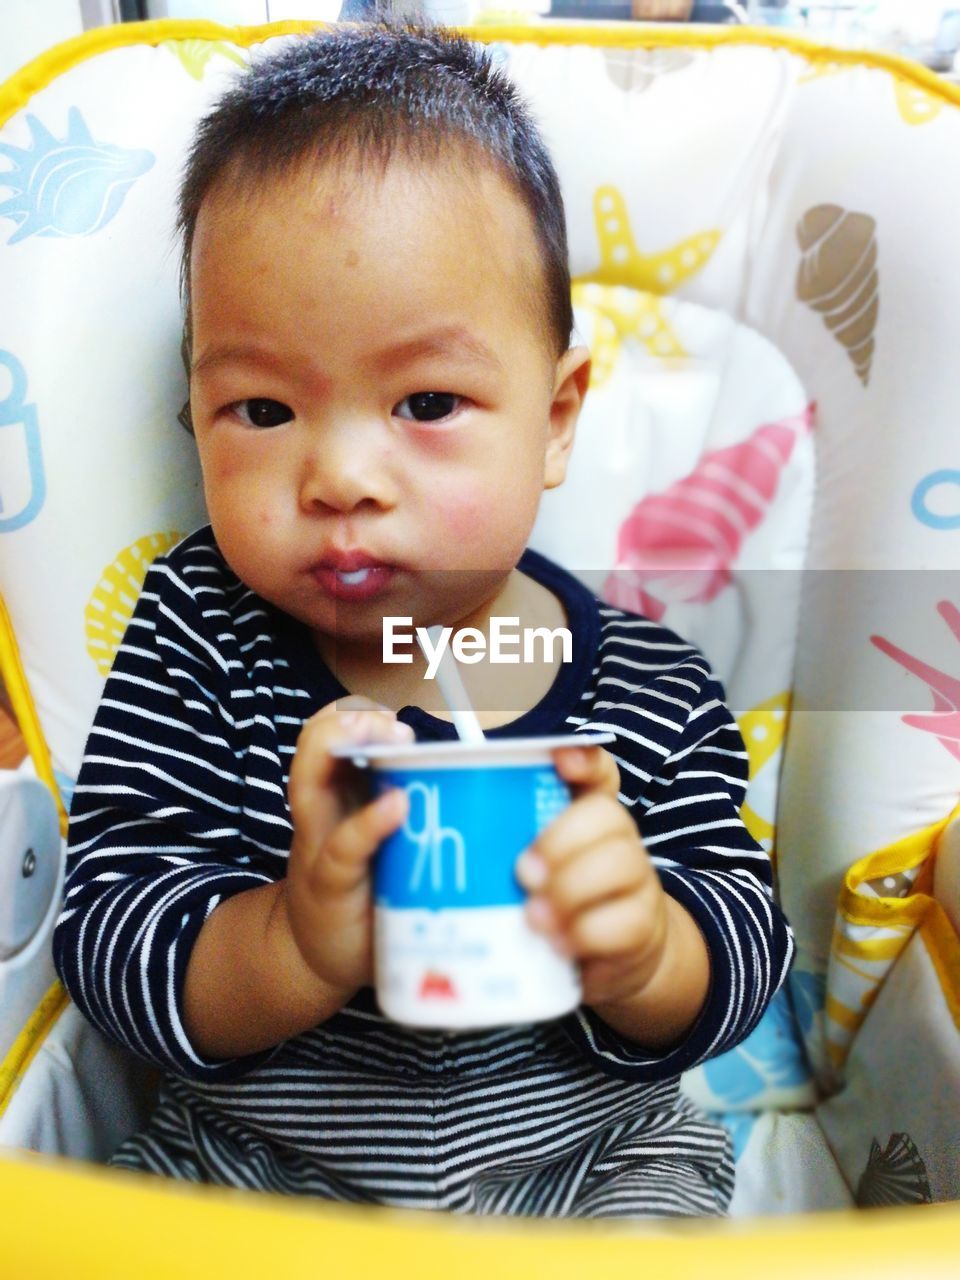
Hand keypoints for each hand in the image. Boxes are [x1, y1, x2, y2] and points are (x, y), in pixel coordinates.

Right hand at [282, 696, 413, 995]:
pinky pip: (343, 847)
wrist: (317, 956)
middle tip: (394, 722)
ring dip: (339, 745)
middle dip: (348, 719)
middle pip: (315, 744)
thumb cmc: (369, 889)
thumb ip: (426, 810)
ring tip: (383, 733)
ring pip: (308, 780)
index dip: (358, 712)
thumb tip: (503, 782)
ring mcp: (318, 843)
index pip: (336, 733)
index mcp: (341, 791)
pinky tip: (395, 806)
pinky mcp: (328, 884)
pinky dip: (368, 823)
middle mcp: (322, 808)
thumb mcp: (390, 839)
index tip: (398, 714)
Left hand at [515, 746, 670, 1008]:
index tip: (559, 760)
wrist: (611, 957)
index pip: (597, 772)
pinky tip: (557, 946)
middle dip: (561, 842)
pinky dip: (587, 935)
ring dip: (572, 891)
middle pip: (607, 816)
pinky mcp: (641, 927)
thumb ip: (491, 840)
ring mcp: (636, 881)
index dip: (583, 760)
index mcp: (586, 815)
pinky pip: (626, 923)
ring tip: (534, 917)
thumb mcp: (528, 868)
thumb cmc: (553, 901)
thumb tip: (412, 812)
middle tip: (523, 874)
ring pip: (624, 866)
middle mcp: (618, 839)